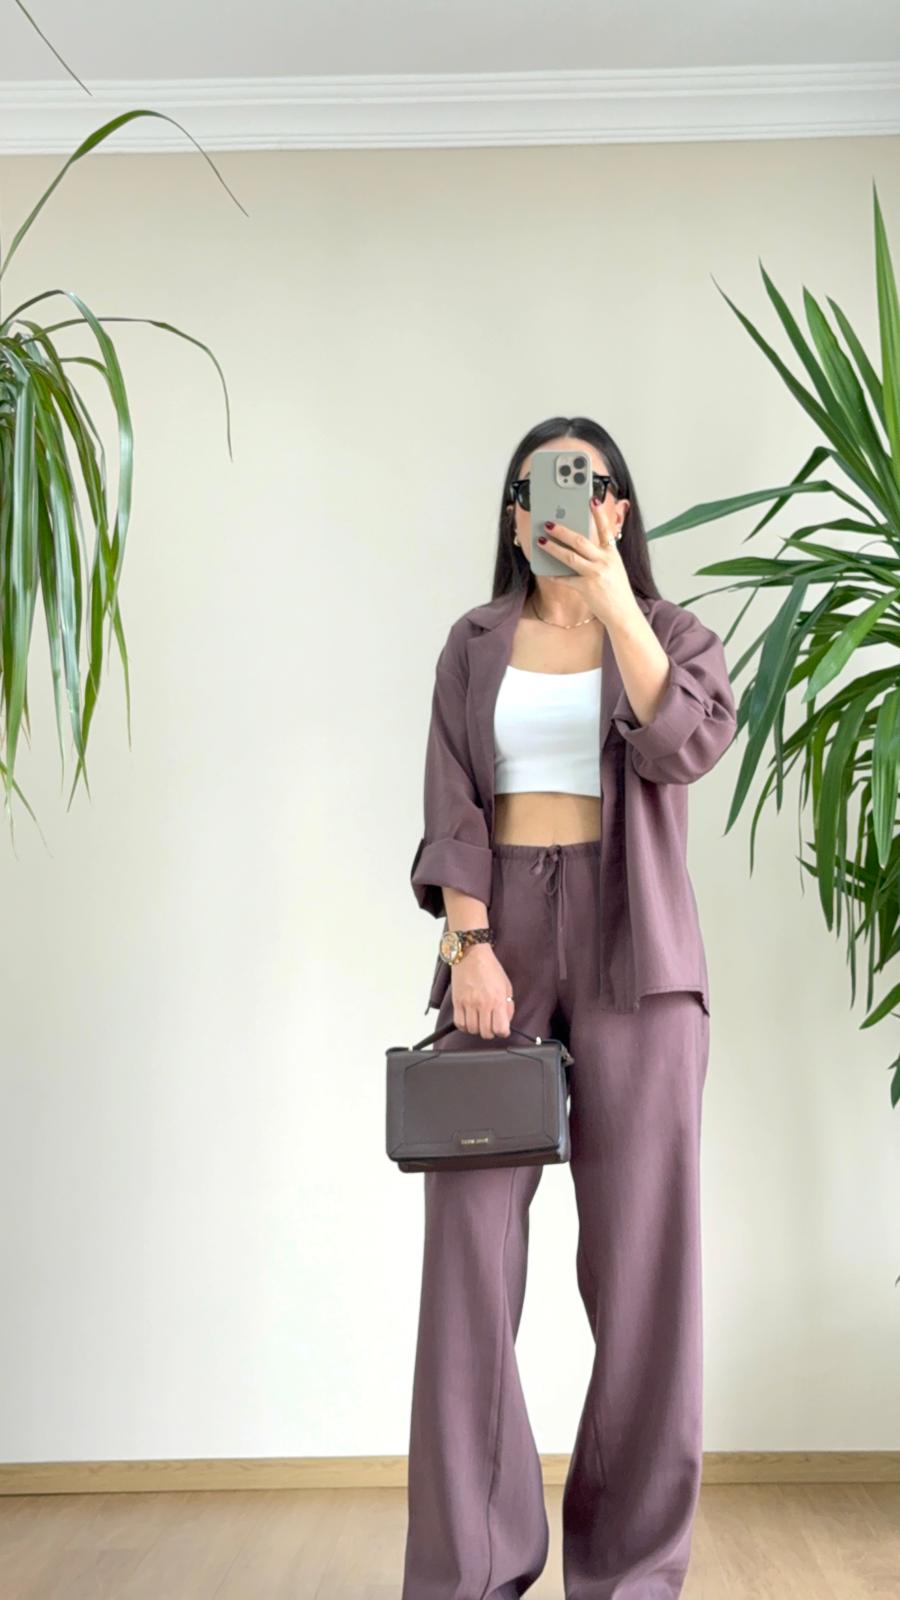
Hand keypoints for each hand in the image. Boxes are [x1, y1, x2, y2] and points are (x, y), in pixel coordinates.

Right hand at [451, 944, 514, 1038]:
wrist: (471, 954)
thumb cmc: (489, 968)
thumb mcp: (506, 985)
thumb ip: (508, 1005)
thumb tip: (506, 1021)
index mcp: (497, 1000)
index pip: (501, 1029)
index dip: (503, 1032)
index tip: (502, 1029)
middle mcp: (483, 1004)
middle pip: (486, 1033)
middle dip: (490, 1032)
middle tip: (491, 1026)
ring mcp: (468, 1003)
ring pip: (472, 1030)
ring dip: (477, 1029)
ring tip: (479, 1021)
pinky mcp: (457, 1002)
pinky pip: (459, 1023)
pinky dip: (464, 1026)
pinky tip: (469, 1020)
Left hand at [536, 492, 639, 628]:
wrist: (623, 614)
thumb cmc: (617, 591)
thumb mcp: (614, 568)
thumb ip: (601, 556)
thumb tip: (579, 546)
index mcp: (613, 554)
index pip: (606, 529)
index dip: (598, 513)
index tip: (591, 499)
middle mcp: (605, 561)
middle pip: (580, 540)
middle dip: (562, 531)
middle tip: (548, 524)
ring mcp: (596, 574)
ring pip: (570, 557)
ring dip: (553, 548)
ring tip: (541, 541)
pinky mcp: (587, 587)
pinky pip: (566, 579)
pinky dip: (555, 575)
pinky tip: (547, 571)